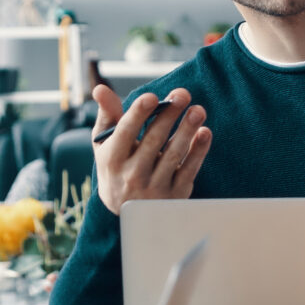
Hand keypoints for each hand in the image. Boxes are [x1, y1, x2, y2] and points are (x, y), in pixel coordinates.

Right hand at [89, 84, 210, 209]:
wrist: (132, 216)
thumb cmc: (118, 168)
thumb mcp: (106, 146)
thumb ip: (108, 116)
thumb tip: (100, 88)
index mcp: (112, 159)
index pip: (125, 133)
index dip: (138, 114)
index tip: (152, 96)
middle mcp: (131, 175)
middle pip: (153, 140)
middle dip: (168, 115)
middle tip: (182, 94)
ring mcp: (154, 187)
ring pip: (173, 154)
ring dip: (187, 130)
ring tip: (198, 111)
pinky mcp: (175, 195)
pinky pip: (189, 169)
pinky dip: (198, 151)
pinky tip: (204, 132)